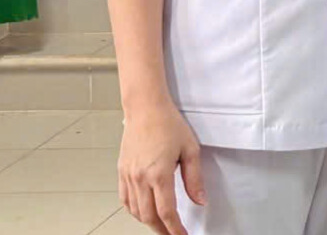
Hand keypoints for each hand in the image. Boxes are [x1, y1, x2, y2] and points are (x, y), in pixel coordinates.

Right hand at [117, 102, 204, 234]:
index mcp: (159, 174)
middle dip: (162, 230)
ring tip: (162, 225)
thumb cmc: (168, 124)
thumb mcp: (191, 150)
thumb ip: (195, 179)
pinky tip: (143, 211)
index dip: (175, 229)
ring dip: (148, 221)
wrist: (146, 108)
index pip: (166, 212)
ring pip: (135, 210)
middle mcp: (140, 178)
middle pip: (149, 216)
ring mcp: (128, 176)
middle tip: (174, 234)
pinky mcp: (121, 171)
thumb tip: (200, 200)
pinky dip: (134, 210)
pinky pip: (125, 199)